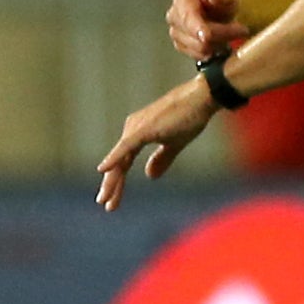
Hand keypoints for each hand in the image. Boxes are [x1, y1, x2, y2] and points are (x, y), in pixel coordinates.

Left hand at [95, 78, 217, 210]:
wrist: (200, 98)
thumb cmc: (189, 118)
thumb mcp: (174, 144)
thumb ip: (161, 159)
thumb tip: (149, 176)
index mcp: (137, 135)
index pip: (123, 162)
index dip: (118, 182)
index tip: (112, 200)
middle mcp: (131, 130)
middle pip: (118, 163)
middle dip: (112, 185)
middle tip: (105, 204)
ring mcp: (135, 129)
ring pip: (120, 159)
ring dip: (113, 180)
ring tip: (105, 199)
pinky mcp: (143, 129)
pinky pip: (125, 147)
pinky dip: (114, 158)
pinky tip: (103, 170)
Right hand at [166, 0, 253, 62]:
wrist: (225, 8)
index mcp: (183, 0)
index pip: (187, 17)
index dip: (197, 28)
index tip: (207, 37)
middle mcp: (174, 17)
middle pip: (195, 36)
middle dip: (221, 35)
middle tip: (242, 29)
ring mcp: (176, 33)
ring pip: (199, 49)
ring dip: (220, 43)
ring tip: (232, 33)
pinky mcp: (182, 46)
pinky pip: (199, 56)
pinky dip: (213, 52)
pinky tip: (222, 41)